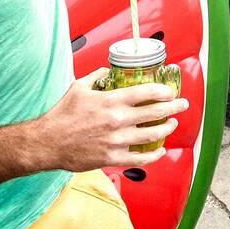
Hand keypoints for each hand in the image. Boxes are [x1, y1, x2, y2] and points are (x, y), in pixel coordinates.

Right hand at [36, 68, 188, 170]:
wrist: (47, 143)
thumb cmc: (61, 115)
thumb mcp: (78, 87)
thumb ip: (97, 77)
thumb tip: (110, 71)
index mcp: (111, 101)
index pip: (146, 92)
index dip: (164, 91)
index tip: (170, 90)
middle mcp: (117, 120)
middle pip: (155, 112)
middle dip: (174, 107)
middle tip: (182, 104)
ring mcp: (116, 140)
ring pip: (152, 135)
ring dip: (167, 128)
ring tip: (173, 123)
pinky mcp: (112, 158)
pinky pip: (140, 158)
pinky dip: (154, 155)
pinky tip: (160, 150)